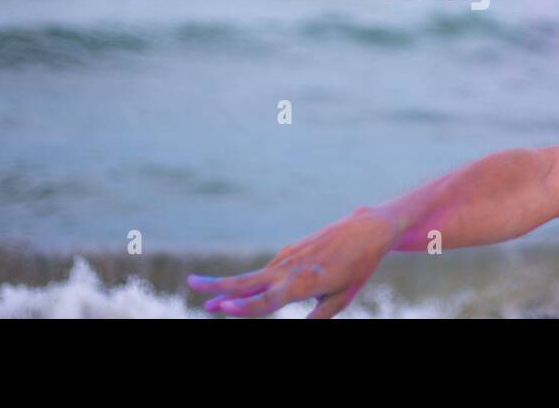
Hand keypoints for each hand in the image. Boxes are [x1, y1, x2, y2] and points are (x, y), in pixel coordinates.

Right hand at [188, 207, 399, 317]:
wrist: (368, 229)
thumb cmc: (359, 267)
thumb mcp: (343, 298)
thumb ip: (319, 317)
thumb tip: (299, 329)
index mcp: (304, 282)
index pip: (267, 300)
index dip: (243, 308)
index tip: (220, 309)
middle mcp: (291, 268)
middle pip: (247, 281)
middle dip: (216, 285)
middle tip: (190, 284)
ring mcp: (288, 258)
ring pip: (251, 275)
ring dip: (226, 286)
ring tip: (203, 294)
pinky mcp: (290, 252)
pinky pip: (267, 272)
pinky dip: (250, 283)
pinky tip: (248, 291)